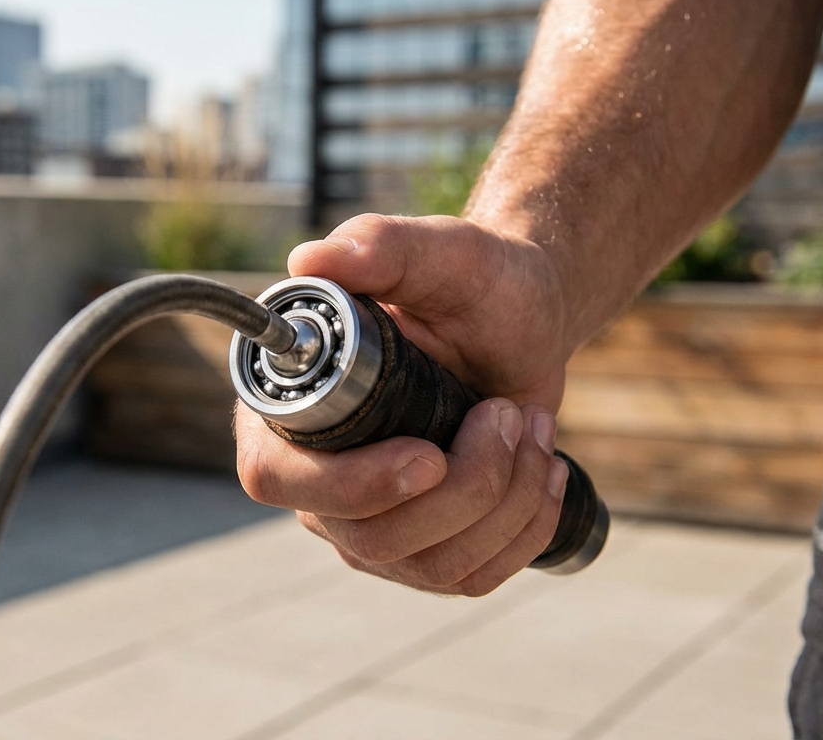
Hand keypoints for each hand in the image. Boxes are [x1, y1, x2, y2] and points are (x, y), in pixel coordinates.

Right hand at [234, 214, 571, 594]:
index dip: (350, 483)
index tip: (429, 455)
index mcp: (291, 407)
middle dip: (464, 485)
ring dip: (505, 500)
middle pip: (369, 538)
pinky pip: (472, 578)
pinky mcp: (426, 554)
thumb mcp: (436, 250)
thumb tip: (310, 260)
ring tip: (531, 427)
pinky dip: (525, 528)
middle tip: (508, 414)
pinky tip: (543, 471)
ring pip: (431, 566)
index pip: (278, 477)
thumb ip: (376, 245)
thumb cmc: (472, 281)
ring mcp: (369, 527)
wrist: (524, 322)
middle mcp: (316, 480)